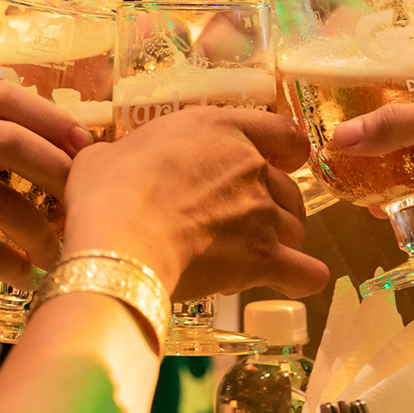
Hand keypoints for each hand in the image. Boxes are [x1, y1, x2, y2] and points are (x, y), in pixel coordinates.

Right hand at [0, 79, 88, 287]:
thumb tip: (38, 154)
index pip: (3, 97)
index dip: (51, 117)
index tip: (86, 140)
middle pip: (12, 144)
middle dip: (60, 172)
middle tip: (88, 195)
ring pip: (2, 203)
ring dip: (40, 229)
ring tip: (61, 246)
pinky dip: (10, 264)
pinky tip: (27, 274)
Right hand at [62, 107, 327, 300]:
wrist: (119, 240)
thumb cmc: (107, 191)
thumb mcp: (107, 154)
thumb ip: (129, 155)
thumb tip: (113, 166)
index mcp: (220, 128)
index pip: (283, 132)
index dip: (286, 151)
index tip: (278, 163)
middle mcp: (251, 165)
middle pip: (289, 187)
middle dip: (274, 207)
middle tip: (240, 226)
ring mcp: (262, 212)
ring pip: (296, 228)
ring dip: (280, 242)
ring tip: (248, 259)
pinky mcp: (265, 258)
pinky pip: (306, 273)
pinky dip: (302, 279)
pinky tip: (291, 284)